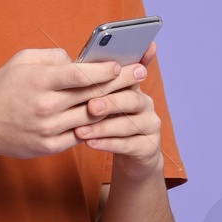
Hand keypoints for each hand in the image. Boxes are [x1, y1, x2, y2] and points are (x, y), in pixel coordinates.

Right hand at [0, 47, 146, 161]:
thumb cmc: (2, 88)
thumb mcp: (21, 60)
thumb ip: (51, 56)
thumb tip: (78, 59)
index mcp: (39, 81)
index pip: (79, 75)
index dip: (103, 70)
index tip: (121, 64)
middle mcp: (45, 106)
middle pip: (91, 95)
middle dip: (120, 83)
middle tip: (141, 73)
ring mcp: (48, 129)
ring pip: (91, 117)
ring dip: (114, 106)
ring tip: (132, 95)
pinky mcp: (50, 146)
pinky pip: (81, 135)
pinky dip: (97, 126)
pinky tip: (112, 117)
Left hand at [73, 43, 163, 176]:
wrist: (131, 157)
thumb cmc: (110, 123)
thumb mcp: (102, 102)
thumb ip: (93, 85)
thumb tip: (70, 64)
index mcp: (134, 87)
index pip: (130, 74)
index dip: (122, 71)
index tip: (109, 70)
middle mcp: (146, 103)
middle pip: (132, 99)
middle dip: (110, 102)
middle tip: (90, 106)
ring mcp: (150, 125)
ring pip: (129, 124)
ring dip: (103, 127)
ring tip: (81, 131)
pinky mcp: (149, 147)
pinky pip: (129, 145)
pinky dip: (108, 144)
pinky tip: (90, 143)